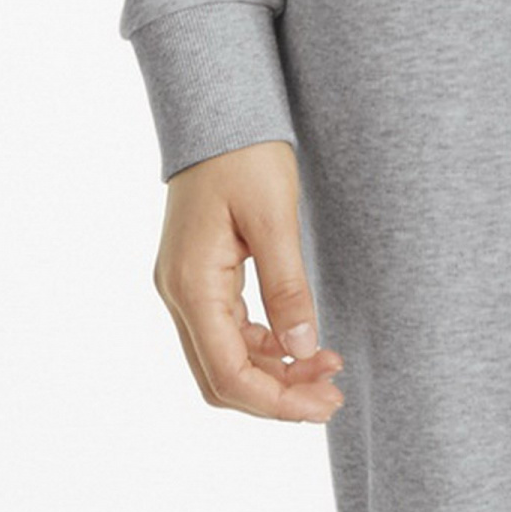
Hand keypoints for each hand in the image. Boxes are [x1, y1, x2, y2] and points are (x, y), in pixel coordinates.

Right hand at [153, 139, 345, 423]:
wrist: (219, 109)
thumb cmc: (246, 153)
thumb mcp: (275, 216)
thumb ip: (287, 286)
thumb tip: (303, 348)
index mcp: (192, 285)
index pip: (228, 373)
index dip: (276, 400)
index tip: (323, 402)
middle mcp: (178, 295)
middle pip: (221, 377)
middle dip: (276, 395)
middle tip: (332, 396)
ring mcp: (185, 287)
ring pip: (223, 357)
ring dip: (272, 371)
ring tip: (327, 370)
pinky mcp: (198, 276)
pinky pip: (226, 330)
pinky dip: (262, 345)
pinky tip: (300, 341)